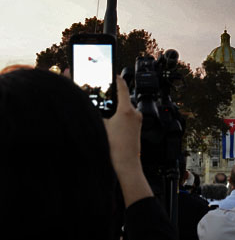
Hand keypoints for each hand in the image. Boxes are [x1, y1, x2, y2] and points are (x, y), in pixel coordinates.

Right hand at [105, 76, 151, 206]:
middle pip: (123, 99)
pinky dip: (119, 118)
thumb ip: (97, 113)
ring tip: (106, 116)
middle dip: (113, 97)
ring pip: (124, 110)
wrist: (126, 166)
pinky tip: (112, 126)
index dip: (117, 78)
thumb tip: (90, 105)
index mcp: (126, 110)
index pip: (122, 87)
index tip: (114, 73)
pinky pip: (128, 118)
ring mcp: (138, 122)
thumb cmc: (114, 149)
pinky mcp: (137, 129)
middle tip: (103, 95)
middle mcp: (135, 114)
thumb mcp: (100, 126)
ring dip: (115, 109)